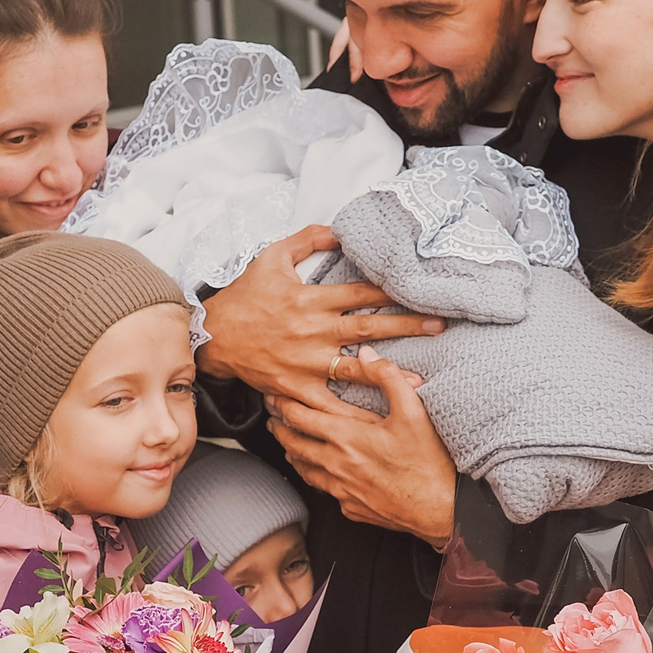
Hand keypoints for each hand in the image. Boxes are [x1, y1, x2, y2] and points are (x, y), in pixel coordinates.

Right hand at [195, 229, 441, 401]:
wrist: (213, 336)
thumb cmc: (245, 296)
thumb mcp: (270, 257)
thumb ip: (306, 240)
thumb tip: (339, 230)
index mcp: (310, 299)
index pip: (360, 293)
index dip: (392, 291)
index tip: (420, 291)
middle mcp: (312, 331)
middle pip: (368, 329)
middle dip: (406, 327)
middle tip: (439, 326)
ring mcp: (305, 362)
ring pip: (355, 369)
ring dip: (390, 374)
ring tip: (422, 380)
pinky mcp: (295, 387)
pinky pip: (327, 403)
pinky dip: (350, 414)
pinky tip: (376, 422)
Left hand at [267, 351, 455, 547]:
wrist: (441, 509)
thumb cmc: (428, 462)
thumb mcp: (414, 411)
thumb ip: (388, 377)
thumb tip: (367, 354)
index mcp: (346, 437)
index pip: (301, 417)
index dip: (283, 404)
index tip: (274, 395)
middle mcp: (336, 464)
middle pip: (294, 445)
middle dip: (279, 430)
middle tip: (271, 419)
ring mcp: (342, 490)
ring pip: (305, 471)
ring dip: (293, 454)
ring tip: (288, 445)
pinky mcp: (352, 508)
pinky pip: (326, 491)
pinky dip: (318, 478)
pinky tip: (321, 474)